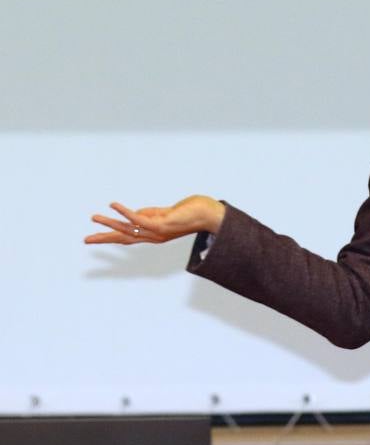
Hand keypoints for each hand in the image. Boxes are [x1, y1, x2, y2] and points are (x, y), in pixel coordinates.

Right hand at [84, 196, 224, 244]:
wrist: (209, 214)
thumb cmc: (190, 211)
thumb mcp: (164, 213)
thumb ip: (149, 214)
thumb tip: (133, 214)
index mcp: (153, 235)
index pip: (128, 238)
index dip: (111, 237)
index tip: (94, 238)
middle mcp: (154, 236)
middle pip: (124, 238)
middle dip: (104, 239)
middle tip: (85, 239)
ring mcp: (157, 232)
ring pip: (128, 229)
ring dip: (110, 222)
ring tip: (94, 217)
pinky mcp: (161, 224)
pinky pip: (139, 218)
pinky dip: (125, 212)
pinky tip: (113, 205)